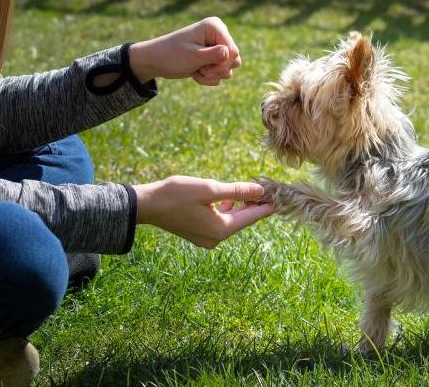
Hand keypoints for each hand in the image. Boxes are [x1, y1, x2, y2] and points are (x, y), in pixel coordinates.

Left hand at [129, 17, 241, 85]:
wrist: (156, 61)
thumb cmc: (171, 55)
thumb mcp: (192, 57)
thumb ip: (214, 55)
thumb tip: (231, 53)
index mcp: (215, 26)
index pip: (233, 51)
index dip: (222, 64)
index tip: (205, 68)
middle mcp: (219, 34)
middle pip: (235, 60)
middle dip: (217, 70)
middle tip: (200, 69)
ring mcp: (217, 46)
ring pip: (229, 68)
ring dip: (212, 75)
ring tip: (196, 70)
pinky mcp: (214, 57)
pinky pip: (221, 73)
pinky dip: (209, 77)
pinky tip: (195, 72)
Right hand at [134, 176, 275, 248]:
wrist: (146, 206)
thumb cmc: (176, 194)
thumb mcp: (210, 189)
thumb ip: (237, 191)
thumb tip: (260, 191)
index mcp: (221, 229)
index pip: (252, 217)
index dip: (267, 205)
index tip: (282, 197)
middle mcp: (216, 238)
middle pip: (243, 220)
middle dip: (255, 205)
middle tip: (268, 190)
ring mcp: (206, 239)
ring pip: (232, 221)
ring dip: (241, 207)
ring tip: (252, 192)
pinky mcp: (198, 234)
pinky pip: (220, 222)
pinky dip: (227, 210)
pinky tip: (229, 199)